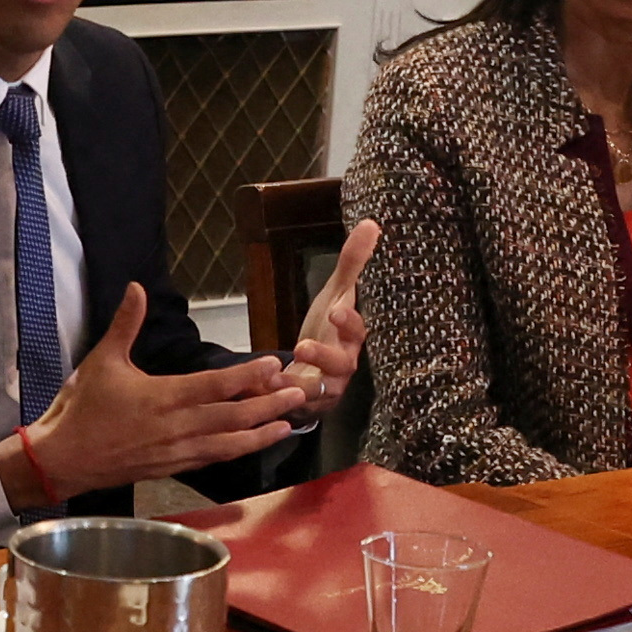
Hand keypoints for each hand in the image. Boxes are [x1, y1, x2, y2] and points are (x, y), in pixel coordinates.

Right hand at [13, 286, 312, 504]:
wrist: (63, 458)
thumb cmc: (82, 407)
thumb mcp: (102, 359)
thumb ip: (125, 324)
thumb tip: (136, 287)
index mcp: (162, 397)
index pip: (214, 385)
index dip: (247, 376)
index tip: (274, 365)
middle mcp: (176, 426)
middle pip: (232, 415)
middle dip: (268, 404)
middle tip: (299, 393)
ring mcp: (176, 451)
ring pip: (228, 443)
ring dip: (261, 433)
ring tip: (289, 423)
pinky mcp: (172, 467)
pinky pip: (213, 459)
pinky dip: (237, 451)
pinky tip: (254, 444)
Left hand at [273, 217, 376, 423]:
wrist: (316, 368)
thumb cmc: (330, 329)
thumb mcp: (336, 294)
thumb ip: (352, 263)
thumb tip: (371, 223)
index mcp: (353, 338)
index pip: (359, 330)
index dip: (350, 323)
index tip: (338, 311)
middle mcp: (344, 366)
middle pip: (341, 365)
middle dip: (324, 357)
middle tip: (304, 346)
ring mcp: (327, 389)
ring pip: (318, 392)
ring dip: (298, 385)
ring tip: (278, 377)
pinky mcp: (307, 407)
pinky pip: (295, 407)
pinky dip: (278, 399)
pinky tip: (260, 389)